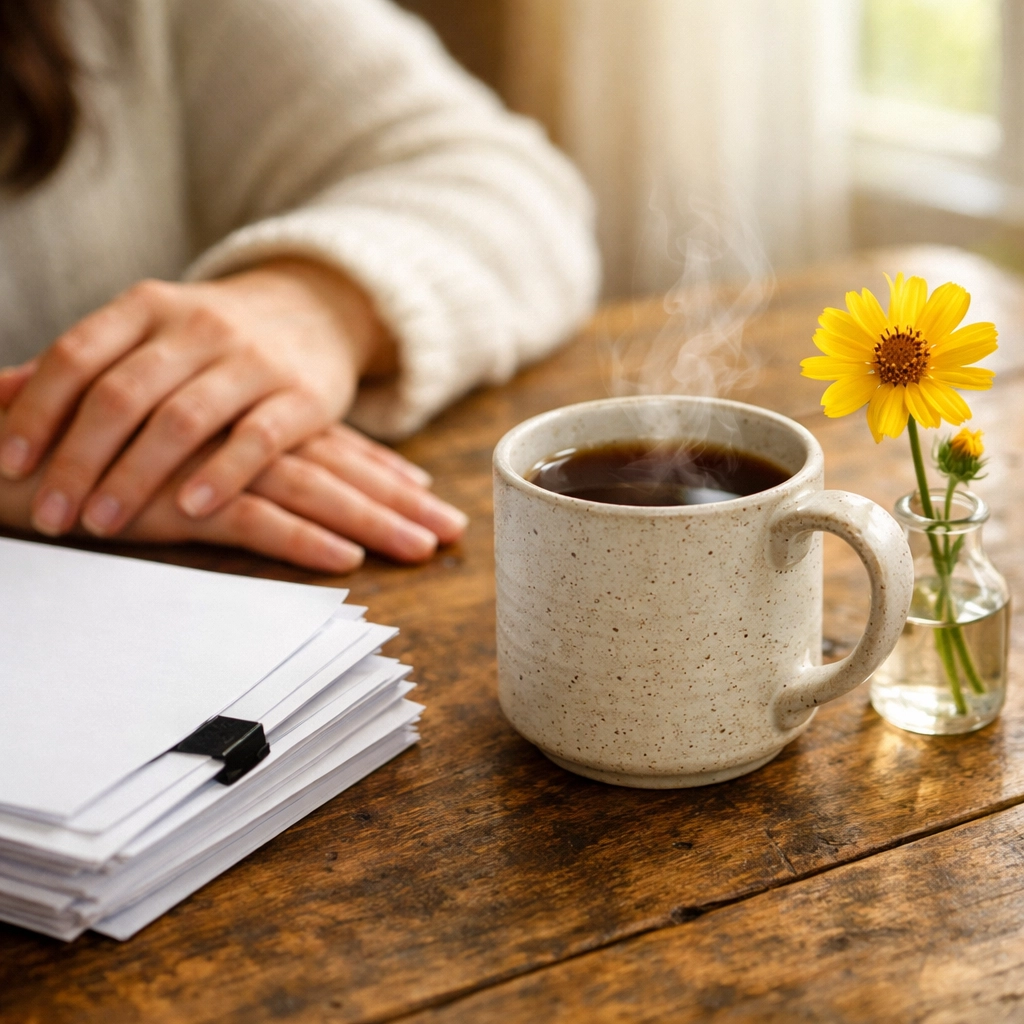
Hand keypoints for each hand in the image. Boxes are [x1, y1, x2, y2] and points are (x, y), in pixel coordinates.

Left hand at [0, 259, 395, 537]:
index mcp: (148, 307)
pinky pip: (257, 439)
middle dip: (78, 460)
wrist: (317, 311)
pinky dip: (220, 475)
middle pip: (122, 395)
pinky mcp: (303, 396)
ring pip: (183, 420)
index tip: (8, 465)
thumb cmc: (215, 337)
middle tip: (51, 516)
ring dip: (134, 477)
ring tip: (102, 524)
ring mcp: (253, 360)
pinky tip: (190, 510)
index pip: (77, 356)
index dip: (37, 412)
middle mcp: (198, 327)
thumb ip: (81, 365)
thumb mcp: (148, 332)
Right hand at [0, 417, 466, 570]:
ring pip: (307, 490)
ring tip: (421, 548)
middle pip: (331, 464)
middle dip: (394, 499)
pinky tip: (347, 560)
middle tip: (450, 529)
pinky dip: (301, 540)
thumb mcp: (165, 445)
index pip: (322, 441)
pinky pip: (250, 518)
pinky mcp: (172, 497)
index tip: (424, 494)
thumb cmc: (88, 445)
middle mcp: (230, 427)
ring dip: (369, 521)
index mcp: (234, 414)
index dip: (377, 469)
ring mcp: (205, 459)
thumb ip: (216, 451)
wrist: (2, 439)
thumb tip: (276, 478)